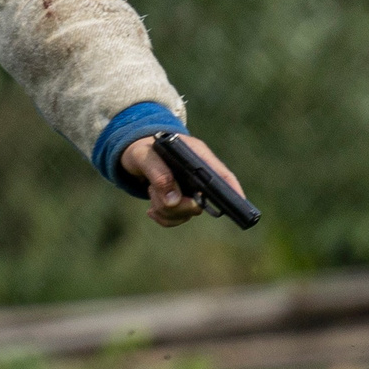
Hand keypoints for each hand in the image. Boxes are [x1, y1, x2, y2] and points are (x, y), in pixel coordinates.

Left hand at [121, 134, 242, 227]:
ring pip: (187, 214)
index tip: (236, 204)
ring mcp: (190, 191)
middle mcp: (198, 176)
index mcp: (197, 157)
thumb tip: (173, 201)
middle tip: (155, 192)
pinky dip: (162, 217)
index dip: (232, 190)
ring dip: (164, 209)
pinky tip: (151, 209)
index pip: (222, 175)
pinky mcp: (180, 202)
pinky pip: (176, 219)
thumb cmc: (140, 149)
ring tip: (151, 191)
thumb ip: (157, 174)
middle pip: (200, 203)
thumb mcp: (144, 156)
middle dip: (176, 205)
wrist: (133, 155)